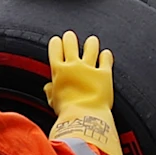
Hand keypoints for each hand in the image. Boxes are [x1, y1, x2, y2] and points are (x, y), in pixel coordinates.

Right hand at [44, 33, 125, 154]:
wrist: (84, 119)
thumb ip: (51, 92)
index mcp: (58, 72)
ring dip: (91, 43)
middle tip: (70, 35)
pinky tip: (106, 53)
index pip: (55, 51)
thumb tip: (48, 88)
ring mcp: (90, 68)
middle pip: (71, 45)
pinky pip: (106, 60)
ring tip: (91, 40)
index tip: (57, 40)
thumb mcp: (53, 101)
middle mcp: (74, 66)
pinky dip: (106, 55)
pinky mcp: (105, 74)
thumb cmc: (67, 113)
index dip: (56, 44)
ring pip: (91, 48)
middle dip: (70, 38)